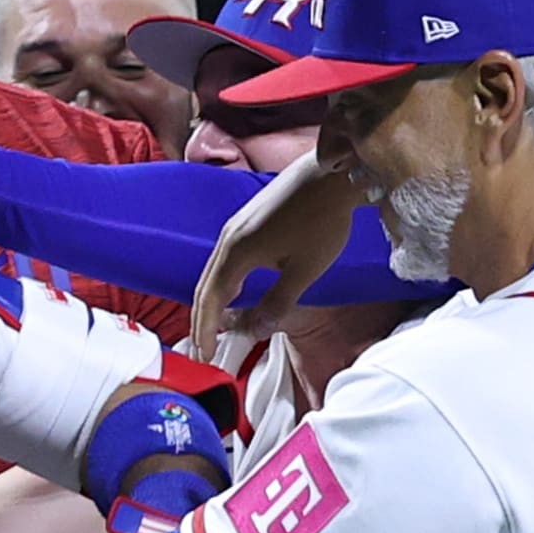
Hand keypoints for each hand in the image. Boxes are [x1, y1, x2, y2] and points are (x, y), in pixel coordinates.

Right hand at [192, 152, 359, 346]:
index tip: (204, 358)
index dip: (206, 331)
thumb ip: (276, 303)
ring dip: (212, 302)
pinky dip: (222, 283)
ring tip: (214, 328)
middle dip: (202, 321)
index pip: (211, 300)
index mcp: (237, 253)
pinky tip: (234, 292)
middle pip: (205, 287)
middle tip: (202, 350)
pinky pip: (225, 259)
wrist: (330, 174)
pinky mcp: (246, 221)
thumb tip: (254, 331)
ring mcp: (236, 227)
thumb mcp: (303, 271)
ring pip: (214, 272)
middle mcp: (228, 238)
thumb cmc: (321, 222)